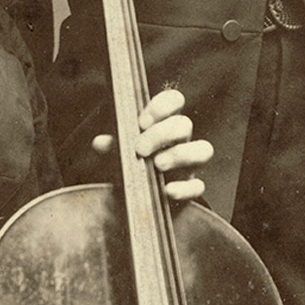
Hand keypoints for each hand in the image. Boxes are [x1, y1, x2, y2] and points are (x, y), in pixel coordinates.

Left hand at [90, 88, 213, 201]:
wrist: (128, 203)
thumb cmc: (125, 169)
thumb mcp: (115, 155)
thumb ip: (111, 147)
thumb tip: (101, 143)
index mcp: (162, 124)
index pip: (173, 101)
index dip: (162, 106)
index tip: (142, 122)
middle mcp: (179, 142)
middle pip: (184, 125)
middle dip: (162, 134)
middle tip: (141, 149)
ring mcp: (187, 166)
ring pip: (203, 150)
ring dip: (180, 155)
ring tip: (157, 165)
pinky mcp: (189, 190)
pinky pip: (197, 186)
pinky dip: (184, 188)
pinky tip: (167, 191)